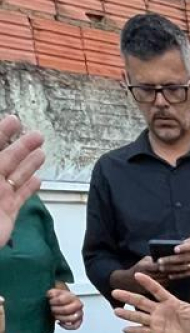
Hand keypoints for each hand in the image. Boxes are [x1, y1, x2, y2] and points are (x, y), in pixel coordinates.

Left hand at [0, 117, 44, 248]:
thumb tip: (16, 164)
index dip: (2, 132)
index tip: (14, 119)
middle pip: (8, 158)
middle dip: (23, 145)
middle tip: (37, 134)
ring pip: (17, 176)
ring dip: (30, 163)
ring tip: (41, 151)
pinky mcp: (8, 213)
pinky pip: (21, 197)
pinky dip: (30, 188)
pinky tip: (38, 180)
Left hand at [47, 286, 83, 329]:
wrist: (65, 301)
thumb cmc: (60, 298)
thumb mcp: (55, 293)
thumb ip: (52, 293)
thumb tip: (50, 295)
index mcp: (72, 296)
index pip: (61, 300)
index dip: (53, 302)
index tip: (49, 301)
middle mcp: (78, 305)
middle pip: (66, 310)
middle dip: (56, 310)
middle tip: (51, 309)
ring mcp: (79, 313)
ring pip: (72, 318)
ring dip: (61, 318)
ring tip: (55, 315)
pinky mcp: (78, 321)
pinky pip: (75, 326)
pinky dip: (67, 326)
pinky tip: (60, 322)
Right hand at [112, 273, 189, 332]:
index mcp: (170, 302)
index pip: (157, 290)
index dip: (148, 283)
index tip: (138, 275)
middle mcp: (159, 310)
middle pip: (141, 302)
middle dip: (129, 297)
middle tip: (116, 291)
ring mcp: (156, 322)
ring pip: (139, 316)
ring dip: (127, 314)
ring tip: (116, 311)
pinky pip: (143, 331)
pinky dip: (134, 331)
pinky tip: (125, 329)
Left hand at [158, 236, 189, 277]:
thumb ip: (188, 241)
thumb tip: (176, 244)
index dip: (183, 248)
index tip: (175, 249)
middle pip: (183, 258)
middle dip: (170, 260)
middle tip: (159, 260)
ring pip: (183, 267)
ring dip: (171, 268)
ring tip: (161, 268)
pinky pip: (187, 274)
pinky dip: (178, 275)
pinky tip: (170, 275)